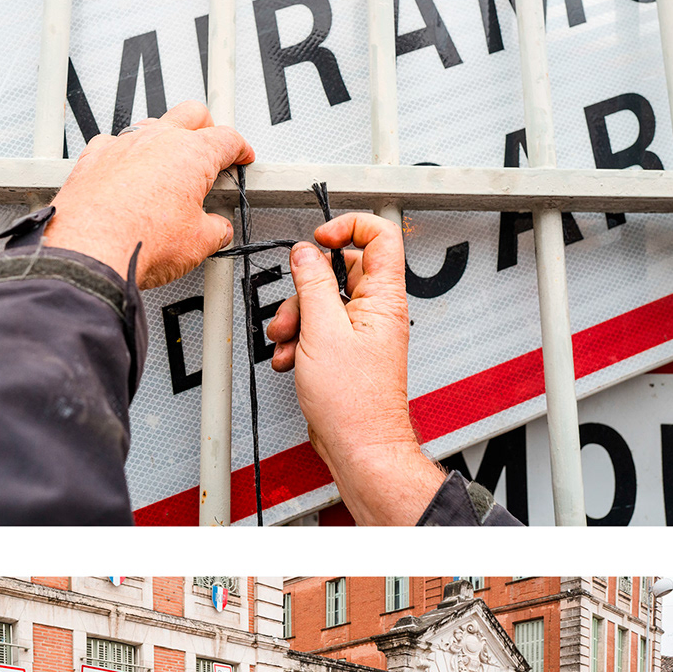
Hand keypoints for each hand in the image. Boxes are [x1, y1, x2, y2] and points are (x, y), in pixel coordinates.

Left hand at [41, 101, 253, 290]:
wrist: (86, 253)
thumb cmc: (138, 243)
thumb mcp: (197, 244)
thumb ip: (214, 230)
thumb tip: (216, 229)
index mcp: (192, 153)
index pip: (228, 139)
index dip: (240, 149)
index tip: (241, 156)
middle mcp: (157, 139)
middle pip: (191, 114)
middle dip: (206, 127)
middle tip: (210, 147)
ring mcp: (122, 145)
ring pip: (151, 123)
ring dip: (164, 137)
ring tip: (168, 162)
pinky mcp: (92, 158)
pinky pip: (112, 143)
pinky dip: (123, 153)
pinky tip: (124, 171)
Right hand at [263, 214, 446, 524]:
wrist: (358, 444)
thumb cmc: (354, 402)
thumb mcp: (321, 332)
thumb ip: (312, 285)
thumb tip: (305, 254)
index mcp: (384, 298)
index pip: (381, 235)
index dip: (348, 227)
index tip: (319, 239)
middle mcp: (377, 310)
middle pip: (340, 271)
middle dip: (306, 288)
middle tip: (294, 308)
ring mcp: (362, 331)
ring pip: (324, 302)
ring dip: (296, 319)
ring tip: (288, 343)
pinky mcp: (346, 350)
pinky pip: (319, 329)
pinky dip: (300, 340)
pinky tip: (293, 360)